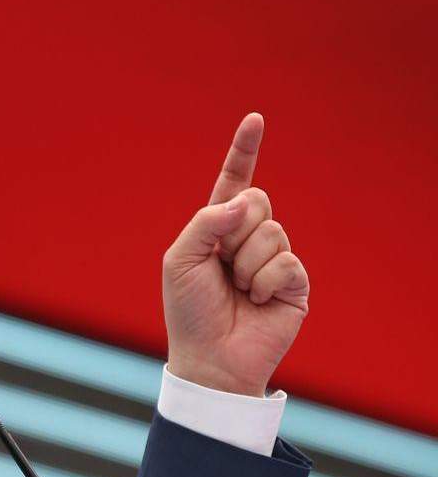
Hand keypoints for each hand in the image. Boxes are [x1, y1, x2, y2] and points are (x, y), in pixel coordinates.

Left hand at [162, 113, 309, 396]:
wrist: (210, 357)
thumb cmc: (189, 310)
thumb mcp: (180, 259)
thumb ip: (205, 222)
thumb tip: (244, 201)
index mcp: (217, 228)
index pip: (233, 182)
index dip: (244, 151)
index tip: (254, 119)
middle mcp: (248, 238)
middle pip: (257, 200)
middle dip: (234, 231)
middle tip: (222, 266)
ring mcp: (274, 259)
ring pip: (271, 230)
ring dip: (246, 263)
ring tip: (237, 290)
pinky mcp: (294, 282)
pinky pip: (285, 261)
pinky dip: (263, 281)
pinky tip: (256, 301)